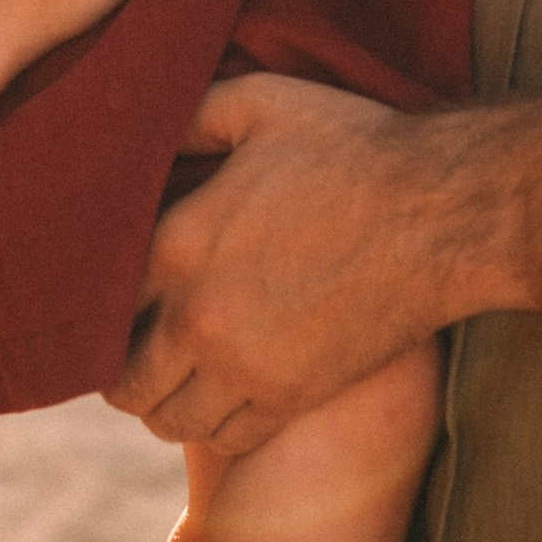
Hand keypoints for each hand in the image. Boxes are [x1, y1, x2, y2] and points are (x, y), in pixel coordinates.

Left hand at [103, 70, 459, 451]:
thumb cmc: (354, 148)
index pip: (98, 305)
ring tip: (180, 377)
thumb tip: (142, 134)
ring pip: (170, 420)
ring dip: (167, 402)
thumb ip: (187, 119)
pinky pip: (228, 438)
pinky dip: (218, 425)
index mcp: (177, 245)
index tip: (115, 301)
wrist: (443, 213)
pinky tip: (228, 394)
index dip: (99, 306)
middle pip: (123, 381)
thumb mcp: (259, 103)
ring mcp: (246, 367)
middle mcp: (198, 318)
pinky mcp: (294, 397)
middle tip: (141, 349)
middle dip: (123, 368)